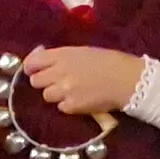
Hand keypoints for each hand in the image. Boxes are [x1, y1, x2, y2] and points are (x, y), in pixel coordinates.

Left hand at [20, 46, 144, 118]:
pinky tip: (80, 99)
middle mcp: (60, 72)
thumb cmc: (109, 61)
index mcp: (63, 55)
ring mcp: (65, 90)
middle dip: (44, 82)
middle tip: (57, 81)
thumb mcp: (82, 51)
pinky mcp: (72, 106)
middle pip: (36, 81)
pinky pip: (60, 107)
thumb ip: (60, 56)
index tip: (35, 70)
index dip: (31, 67)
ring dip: (56, 94)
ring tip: (72, 91)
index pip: (32, 62)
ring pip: (47, 96)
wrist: (128, 80)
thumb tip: (40, 57)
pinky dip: (68, 105)